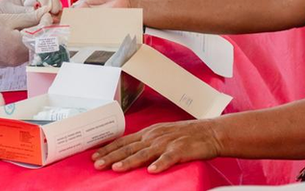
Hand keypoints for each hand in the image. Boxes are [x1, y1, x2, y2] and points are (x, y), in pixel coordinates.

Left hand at [0, 0, 62, 17]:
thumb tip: (37, 12)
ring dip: (56, 11)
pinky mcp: (42, 12)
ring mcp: (39, 3)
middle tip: (55, 14)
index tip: (49, 10)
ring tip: (56, 20)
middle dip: (55, 3)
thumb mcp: (9, 12)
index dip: (47, 0)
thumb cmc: (0, 14)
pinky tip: (54, 23)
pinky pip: (52, 12)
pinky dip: (55, 16)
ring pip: (54, 2)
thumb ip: (22, 11)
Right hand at [0, 10, 45, 66]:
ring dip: (36, 37)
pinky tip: (24, 33)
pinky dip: (28, 43)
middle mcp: (20, 57)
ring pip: (33, 49)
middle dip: (43, 30)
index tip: (46, 13)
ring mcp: (15, 62)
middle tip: (42, 17)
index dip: (47, 23)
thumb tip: (45, 13)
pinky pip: (25, 52)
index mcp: (20, 46)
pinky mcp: (11, 62)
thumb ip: (29, 17)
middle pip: (40, 44)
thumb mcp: (9, 19)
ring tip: (34, 23)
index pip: (43, 35)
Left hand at [92, 120, 223, 172]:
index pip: (124, 141)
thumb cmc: (186, 135)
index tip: (94, 156)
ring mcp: (167, 143)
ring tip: (116, 168)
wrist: (210, 132)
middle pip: (129, 147)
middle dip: (111, 156)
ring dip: (129, 161)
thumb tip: (128, 151)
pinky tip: (151, 171)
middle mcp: (155, 136)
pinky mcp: (180, 150)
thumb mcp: (162, 134)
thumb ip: (146, 142)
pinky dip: (159, 164)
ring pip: (144, 153)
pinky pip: (168, 158)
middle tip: (96, 164)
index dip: (109, 149)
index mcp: (149, 132)